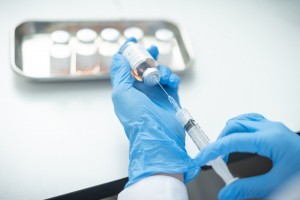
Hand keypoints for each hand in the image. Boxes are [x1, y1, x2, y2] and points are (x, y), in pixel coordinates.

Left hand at [110, 38, 198, 186]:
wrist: (158, 136)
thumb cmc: (137, 118)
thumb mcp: (122, 94)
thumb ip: (120, 74)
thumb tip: (119, 57)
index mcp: (126, 89)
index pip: (126, 67)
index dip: (129, 53)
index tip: (133, 41)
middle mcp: (140, 90)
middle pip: (143, 67)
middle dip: (147, 56)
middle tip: (152, 50)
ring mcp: (155, 93)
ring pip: (158, 72)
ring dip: (161, 69)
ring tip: (162, 75)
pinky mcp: (169, 96)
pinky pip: (171, 81)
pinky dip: (172, 77)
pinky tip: (171, 81)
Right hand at [194, 113, 299, 199]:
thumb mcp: (276, 183)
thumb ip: (248, 188)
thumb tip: (227, 193)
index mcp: (270, 140)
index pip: (232, 141)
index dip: (213, 150)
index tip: (202, 158)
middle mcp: (270, 129)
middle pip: (233, 126)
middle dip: (219, 141)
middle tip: (214, 159)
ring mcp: (272, 126)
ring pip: (240, 120)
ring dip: (227, 133)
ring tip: (223, 149)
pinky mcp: (273, 127)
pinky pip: (249, 120)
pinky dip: (237, 128)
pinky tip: (237, 137)